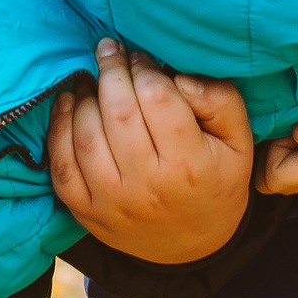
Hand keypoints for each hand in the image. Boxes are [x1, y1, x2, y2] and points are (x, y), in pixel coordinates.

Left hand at [49, 40, 253, 263]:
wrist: (194, 246)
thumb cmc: (216, 179)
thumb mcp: (239, 141)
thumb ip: (220, 100)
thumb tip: (180, 75)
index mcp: (189, 166)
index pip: (158, 99)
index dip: (144, 68)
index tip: (140, 56)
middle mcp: (148, 187)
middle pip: (118, 114)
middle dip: (110, 72)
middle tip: (109, 50)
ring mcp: (113, 203)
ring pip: (86, 137)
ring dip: (83, 97)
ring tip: (92, 78)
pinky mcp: (87, 214)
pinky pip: (61, 168)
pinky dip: (58, 130)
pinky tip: (68, 104)